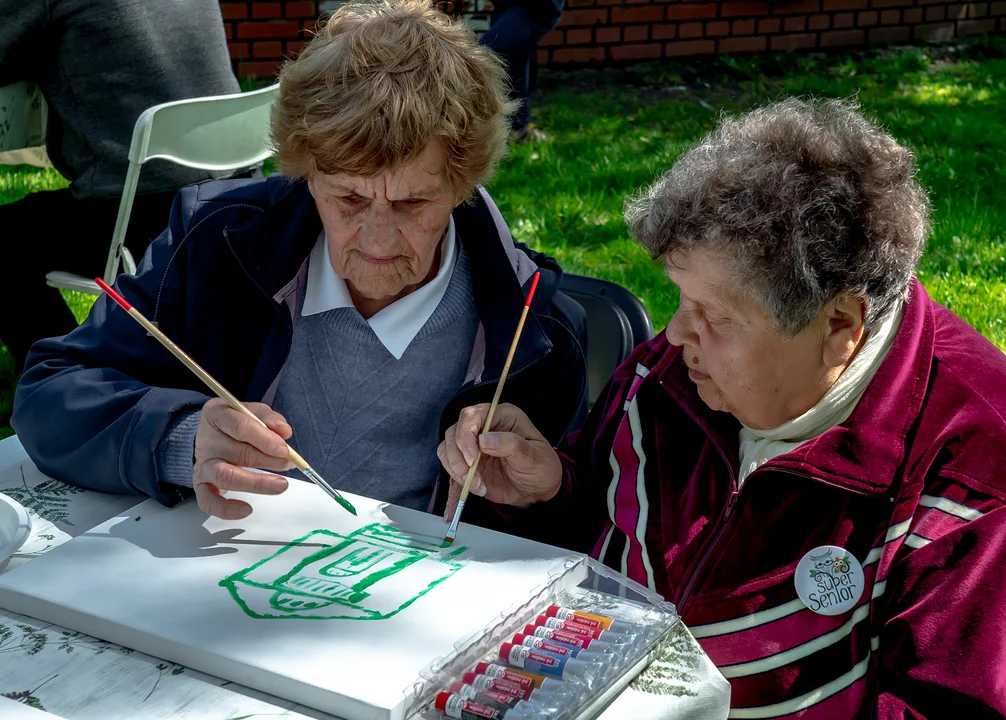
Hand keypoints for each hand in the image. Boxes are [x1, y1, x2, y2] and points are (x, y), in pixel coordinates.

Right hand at [193, 399, 293, 518]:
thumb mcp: (253, 412)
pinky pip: (208, 501)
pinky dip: (226, 509)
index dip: (264, 439)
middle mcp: (207, 440)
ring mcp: (203, 464)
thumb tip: (284, 432)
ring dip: (256, 483)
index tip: (284, 449)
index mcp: (217, 415)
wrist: (210, 435)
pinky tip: (246, 510)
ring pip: (226, 477)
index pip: (240, 427)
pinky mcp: (201, 484)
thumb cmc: (236, 423)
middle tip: (288, 464)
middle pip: (237, 452)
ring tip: (280, 485)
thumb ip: (269, 419)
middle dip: (267, 460)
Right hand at [437, 403, 561, 520]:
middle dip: (459, 459)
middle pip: (454, 434)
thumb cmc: (541, 466)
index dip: (466, 435)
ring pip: (447, 452)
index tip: (471, 458)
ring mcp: (473, 447)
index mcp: (501, 416)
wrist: (539, 489)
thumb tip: (484, 440)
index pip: (472, 415)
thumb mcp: (533, 455)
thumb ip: (511, 444)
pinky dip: (452, 492)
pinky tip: (452, 508)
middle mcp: (483, 428)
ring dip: (457, 473)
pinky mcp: (468, 467)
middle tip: (472, 478)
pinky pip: (452, 475)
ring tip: (478, 488)